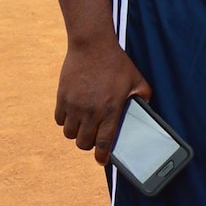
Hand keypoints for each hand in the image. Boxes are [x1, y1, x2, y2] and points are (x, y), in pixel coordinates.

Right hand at [55, 39, 149, 164]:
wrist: (92, 46)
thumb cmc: (117, 63)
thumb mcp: (137, 79)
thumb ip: (144, 96)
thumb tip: (146, 109)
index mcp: (111, 109)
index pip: (104, 143)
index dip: (102, 156)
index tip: (102, 160)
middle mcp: (91, 111)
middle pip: (84, 143)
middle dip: (89, 145)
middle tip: (93, 138)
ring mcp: (74, 106)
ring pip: (70, 135)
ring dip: (77, 134)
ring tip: (84, 126)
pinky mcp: (62, 99)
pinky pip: (60, 121)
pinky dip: (66, 121)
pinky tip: (74, 114)